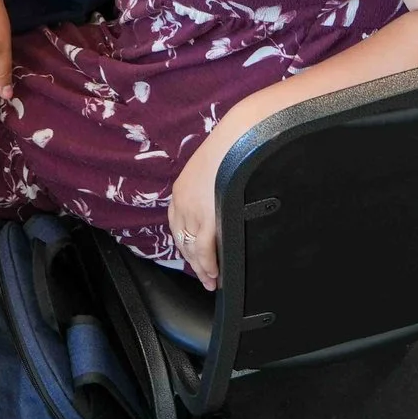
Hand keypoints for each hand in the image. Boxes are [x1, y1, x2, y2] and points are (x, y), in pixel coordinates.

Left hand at [168, 141, 226, 288]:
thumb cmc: (233, 149)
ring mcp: (192, 210)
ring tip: (211, 281)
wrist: (239, 137)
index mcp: (181, 190)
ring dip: (201, 267)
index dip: (186, 246)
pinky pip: (203, 248)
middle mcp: (182, 202)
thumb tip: (221, 204)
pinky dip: (208, 264)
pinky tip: (214, 274)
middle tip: (204, 277)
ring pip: (192, 248)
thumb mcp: (214, 170)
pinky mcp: (206, 215)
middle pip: (182, 240)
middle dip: (193, 262)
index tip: (194, 258)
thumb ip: (212, 189)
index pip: (178, 226)